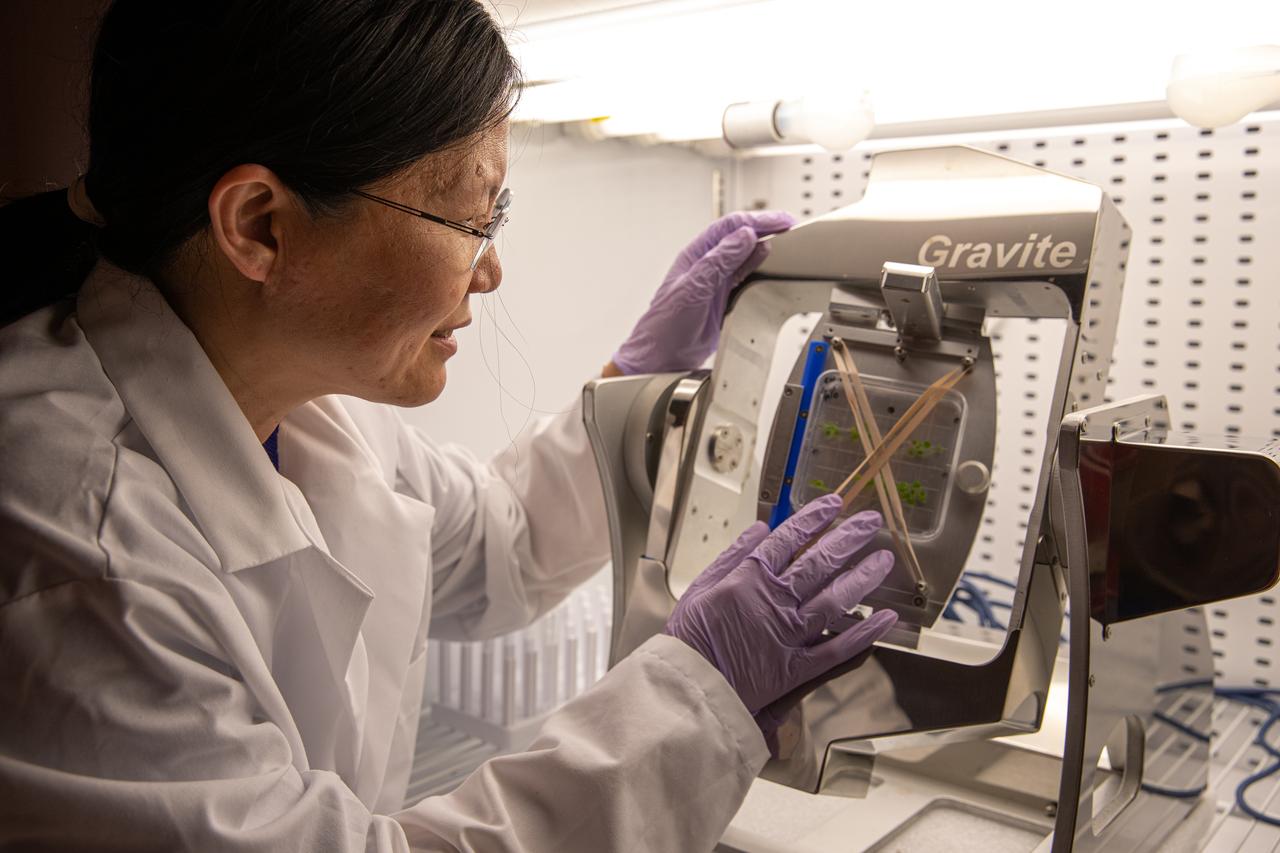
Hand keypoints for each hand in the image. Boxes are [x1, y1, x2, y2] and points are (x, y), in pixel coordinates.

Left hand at [611, 210, 794, 373]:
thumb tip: (744, 236)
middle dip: (765, 228)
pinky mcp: (723, 299)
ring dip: (765, 247)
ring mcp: (716, 282)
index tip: (780, 221)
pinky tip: (771, 265)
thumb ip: (719, 261)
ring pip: (745, 256)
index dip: (757, 220)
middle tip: (789, 226)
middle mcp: (706, 265)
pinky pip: (746, 277)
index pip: (729, 227)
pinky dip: (761, 269)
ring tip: (786, 241)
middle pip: (740, 237)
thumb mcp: (694, 288)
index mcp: (695, 256)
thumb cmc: (664, 326)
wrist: (661, 358)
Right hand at [663, 495, 897, 734]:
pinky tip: (885, 619)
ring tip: (884, 560)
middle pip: (819, 562)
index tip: (834, 505)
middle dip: (848, 538)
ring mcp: (789, 634)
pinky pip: (838, 649)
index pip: (788, 539)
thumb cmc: (688, 639)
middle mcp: (774, 601)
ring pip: (835, 600)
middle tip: (871, 522)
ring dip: (863, 578)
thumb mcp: (700, 586)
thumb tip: (758, 529)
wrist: (688, 686)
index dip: (814, 519)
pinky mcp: (797, 668)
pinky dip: (864, 635)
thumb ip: (731, 555)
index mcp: (749, 578)